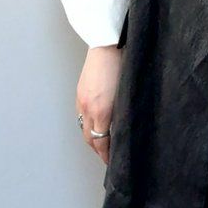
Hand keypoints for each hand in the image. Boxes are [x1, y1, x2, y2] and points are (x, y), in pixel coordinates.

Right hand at [75, 45, 122, 163]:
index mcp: (102, 110)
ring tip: (102, 145)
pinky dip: (87, 125)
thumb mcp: (128, 92)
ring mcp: (82, 100)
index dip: (107, 155)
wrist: (107, 44)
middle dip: (98, 151)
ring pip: (84, 128)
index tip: (113, 162)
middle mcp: (88, 108)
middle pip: (90, 138)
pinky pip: (81, 116)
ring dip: (92, 139)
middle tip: (107, 158)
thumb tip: (125, 127)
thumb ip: (124, 112)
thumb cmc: (123, 65)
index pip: (101, 142)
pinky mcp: (80, 92)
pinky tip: (94, 125)